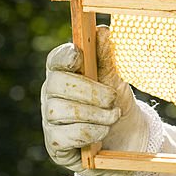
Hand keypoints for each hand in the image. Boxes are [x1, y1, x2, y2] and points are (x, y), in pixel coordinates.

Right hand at [41, 25, 140, 175]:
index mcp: (65, 73)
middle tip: (112, 98)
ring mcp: (50, 119)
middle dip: (89, 91)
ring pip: (61, 110)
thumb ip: (107, 57)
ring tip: (113, 116)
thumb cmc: (115, 101)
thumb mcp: (115, 78)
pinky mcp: (54, 143)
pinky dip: (89, 132)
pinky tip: (103, 132)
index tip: (80, 56)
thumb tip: (102, 31)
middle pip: (57, 84)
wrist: (125, 138)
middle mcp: (52, 94)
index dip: (65, 57)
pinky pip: (65, 135)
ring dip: (94, 114)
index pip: (55, 60)